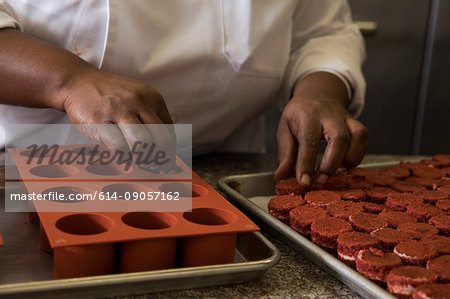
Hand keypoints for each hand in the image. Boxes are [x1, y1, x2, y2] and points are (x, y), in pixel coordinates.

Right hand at [59, 69, 175, 171]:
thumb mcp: (137, 97)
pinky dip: (123, 156)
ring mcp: (119, 111)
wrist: (77, 82)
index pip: (169, 131)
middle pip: (160, 139)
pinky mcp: (101, 122)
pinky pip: (118, 146)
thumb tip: (164, 147)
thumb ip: (151, 118)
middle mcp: (139, 102)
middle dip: (160, 158)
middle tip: (156, 168)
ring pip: (142, 143)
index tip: (166, 162)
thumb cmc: (110, 95)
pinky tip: (123, 157)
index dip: (169, 151)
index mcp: (152, 98)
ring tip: (139, 162)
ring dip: (143, 159)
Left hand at [274, 72, 366, 184]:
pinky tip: (345, 166)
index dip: (306, 164)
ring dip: (349, 160)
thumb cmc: (299, 114)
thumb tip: (280, 176)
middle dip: (331, 164)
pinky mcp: (355, 123)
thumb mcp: (285, 130)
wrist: (318, 93)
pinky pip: (363, 138)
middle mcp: (328, 115)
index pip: (308, 141)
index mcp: (307, 116)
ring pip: (356, 136)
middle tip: (320, 180)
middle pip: (339, 138)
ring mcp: (345, 118)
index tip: (304, 182)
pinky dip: (357, 156)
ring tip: (336, 173)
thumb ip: (285, 155)